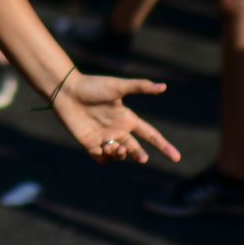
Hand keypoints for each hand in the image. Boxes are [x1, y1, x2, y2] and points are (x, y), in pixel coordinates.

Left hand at [53, 71, 180, 164]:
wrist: (66, 91)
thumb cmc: (92, 86)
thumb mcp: (118, 87)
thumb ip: (140, 87)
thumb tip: (163, 86)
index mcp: (127, 118)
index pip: (151, 135)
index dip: (164, 146)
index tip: (177, 158)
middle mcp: (118, 130)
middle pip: (136, 149)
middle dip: (140, 155)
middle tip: (142, 157)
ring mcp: (104, 138)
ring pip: (121, 155)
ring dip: (123, 155)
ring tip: (118, 148)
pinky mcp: (89, 144)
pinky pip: (102, 158)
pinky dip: (106, 158)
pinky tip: (104, 149)